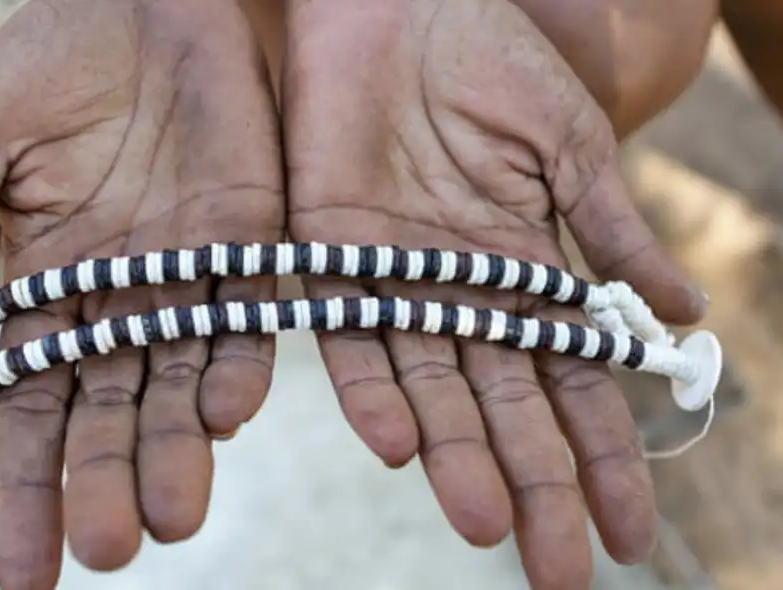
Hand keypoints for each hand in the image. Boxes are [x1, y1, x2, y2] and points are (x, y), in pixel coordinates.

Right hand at [0, 0, 282, 586]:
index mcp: (44, 291)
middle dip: (106, 484)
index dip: (22, 491)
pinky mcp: (249, 244)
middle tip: (111, 552)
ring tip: (174, 516)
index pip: (29, 411)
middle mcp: (119, 303)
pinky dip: (240, 363)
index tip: (22, 573)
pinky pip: (248, 317)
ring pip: (181, 385)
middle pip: (108, 415)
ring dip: (179, 451)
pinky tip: (230, 412)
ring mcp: (187, 278)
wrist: (146, 1)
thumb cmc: (50, 60)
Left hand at [282, 1, 704, 586]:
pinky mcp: (330, 254)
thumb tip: (685, 322)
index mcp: (524, 270)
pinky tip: (399, 445)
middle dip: (536, 488)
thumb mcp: (568, 146)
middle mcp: (459, 292)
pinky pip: (347, 334)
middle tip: (562, 573)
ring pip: (431, 390)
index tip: (634, 532)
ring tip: (484, 528)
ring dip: (458, 460)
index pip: (571, 385)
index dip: (602, 459)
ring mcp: (395, 278)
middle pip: (504, 409)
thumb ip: (609, 237)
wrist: (400, 1)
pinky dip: (371, 389)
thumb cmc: (491, 58)